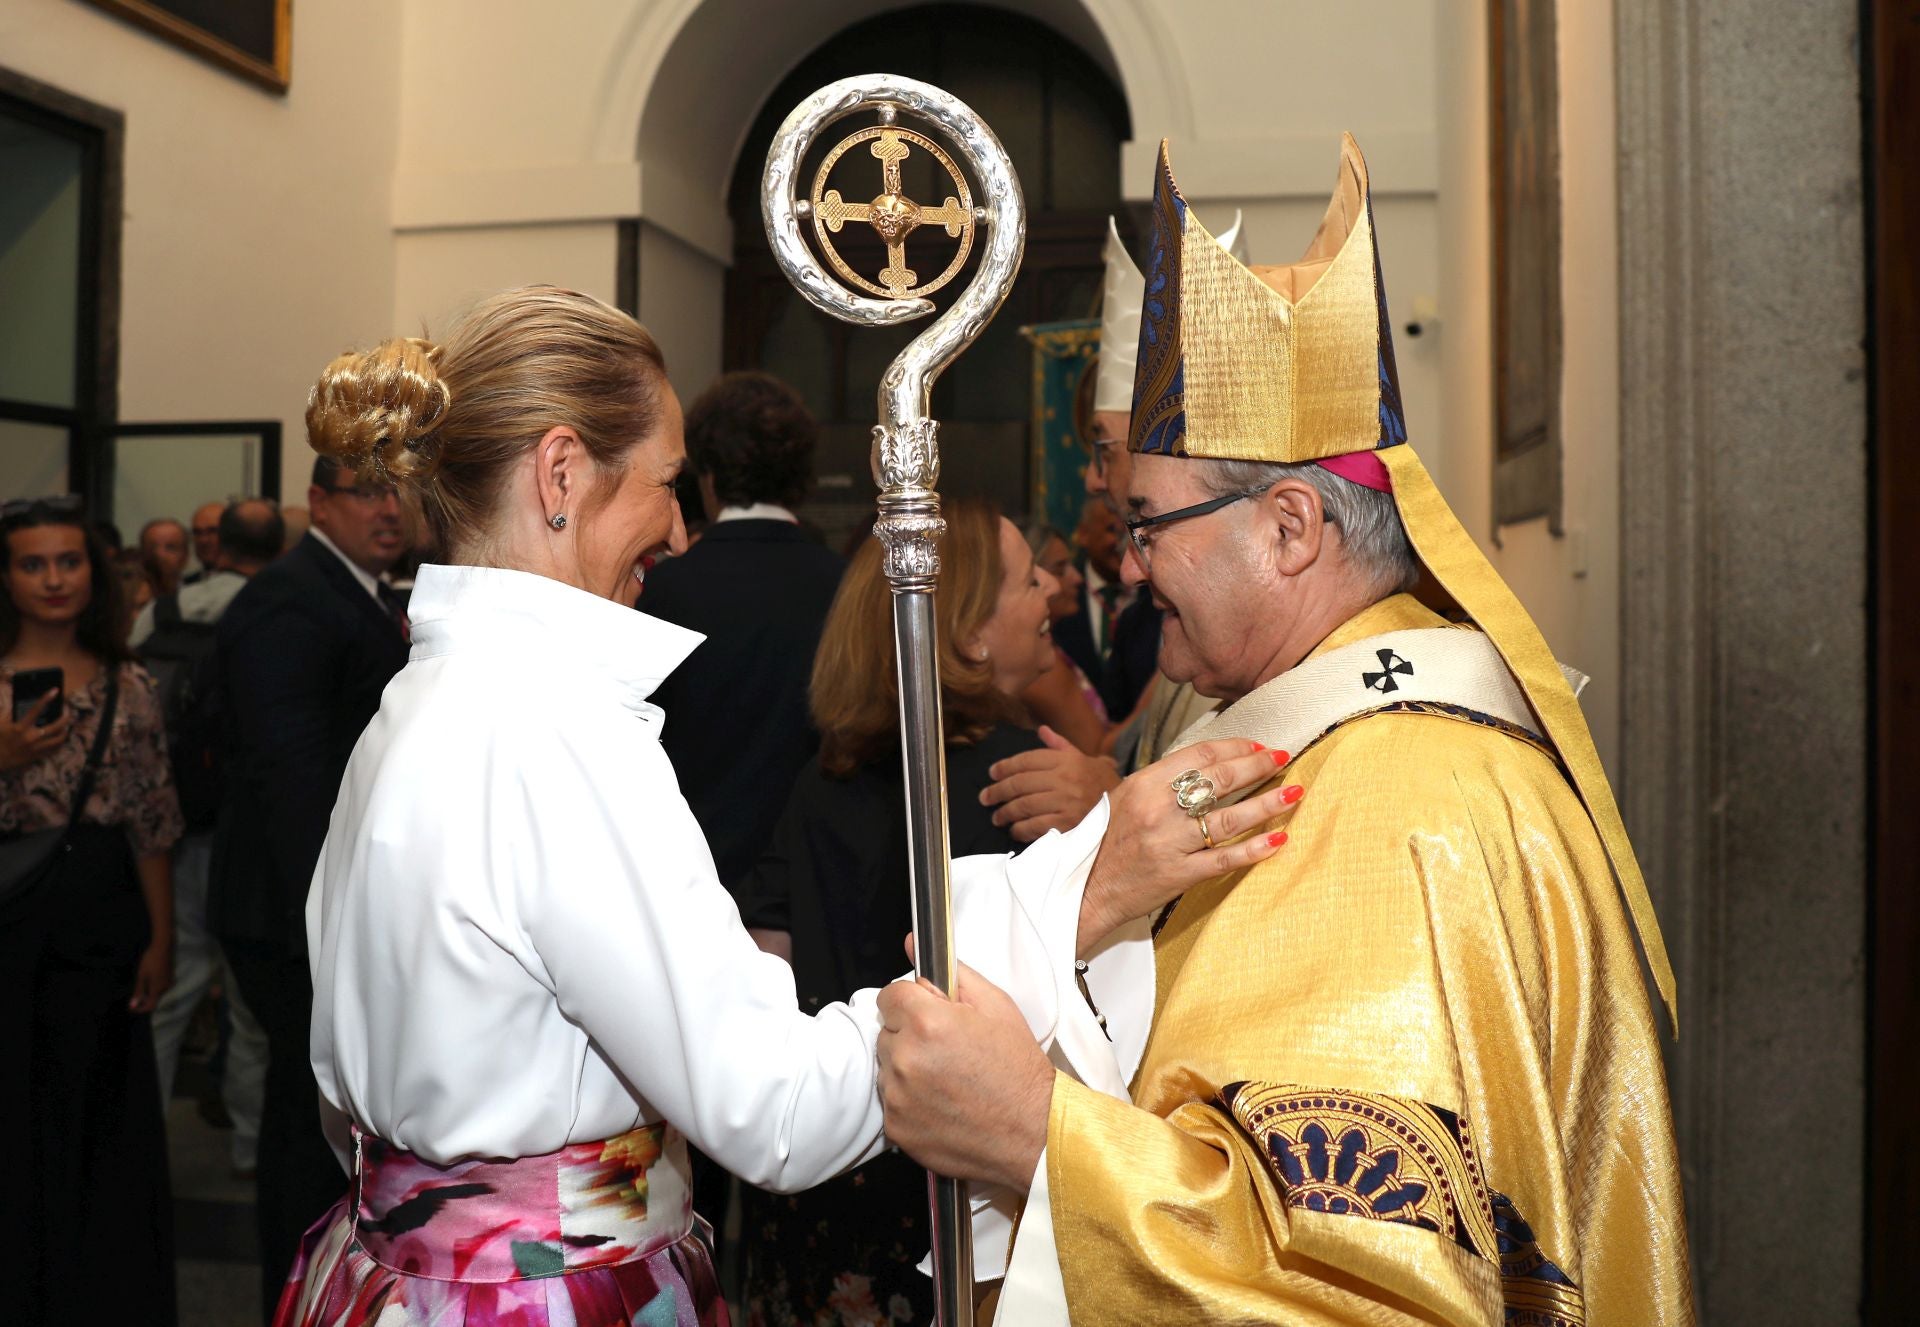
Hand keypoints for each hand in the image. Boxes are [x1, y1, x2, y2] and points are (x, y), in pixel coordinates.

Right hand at [0, 694, 68, 770]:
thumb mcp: (0, 724)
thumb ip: (7, 712)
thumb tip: (17, 701)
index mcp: (20, 728)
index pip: (36, 709)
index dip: (46, 698)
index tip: (55, 690)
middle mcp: (31, 738)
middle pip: (57, 726)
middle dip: (65, 716)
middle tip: (67, 710)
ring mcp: (36, 748)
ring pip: (60, 739)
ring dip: (65, 730)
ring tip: (66, 724)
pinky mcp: (38, 757)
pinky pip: (56, 749)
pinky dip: (60, 742)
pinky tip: (60, 736)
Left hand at [129, 942, 172, 1013]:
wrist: (163, 947)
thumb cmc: (150, 961)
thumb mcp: (141, 976)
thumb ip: (138, 992)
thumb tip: (133, 1005)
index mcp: (157, 989)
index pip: (150, 1006)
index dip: (140, 1010)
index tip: (131, 1008)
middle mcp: (165, 988)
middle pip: (154, 1000)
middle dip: (143, 1001)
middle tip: (133, 997)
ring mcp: (169, 983)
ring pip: (158, 994)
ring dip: (148, 994)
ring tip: (140, 986)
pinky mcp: (170, 977)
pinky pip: (161, 988)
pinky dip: (153, 988)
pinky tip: (148, 979)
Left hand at [877, 955, 1053, 1192]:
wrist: (1033, 1133)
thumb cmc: (1019, 1071)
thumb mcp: (996, 1006)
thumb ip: (951, 973)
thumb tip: (913, 945)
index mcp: (927, 1022)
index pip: (889, 995)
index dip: (913, 1002)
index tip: (930, 1014)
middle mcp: (906, 1059)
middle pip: (887, 1031)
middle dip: (911, 1035)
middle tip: (947, 1050)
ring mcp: (898, 1096)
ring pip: (887, 1067)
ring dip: (908, 1068)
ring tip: (947, 1079)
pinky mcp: (897, 1128)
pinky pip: (891, 1101)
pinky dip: (910, 1101)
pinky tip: (942, 1102)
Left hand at [980, 725, 1121, 843]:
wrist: (1126, 811)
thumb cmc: (1100, 784)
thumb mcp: (1084, 759)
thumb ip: (1060, 746)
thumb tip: (1042, 731)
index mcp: (1067, 760)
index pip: (1027, 760)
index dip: (1005, 766)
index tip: (992, 773)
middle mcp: (1064, 779)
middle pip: (1020, 783)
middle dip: (998, 791)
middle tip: (985, 798)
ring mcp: (1066, 802)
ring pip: (1024, 805)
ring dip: (1006, 812)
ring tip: (997, 817)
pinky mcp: (1067, 824)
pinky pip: (1035, 826)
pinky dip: (1020, 829)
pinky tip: (1015, 830)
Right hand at [1078, 739, 1303, 954]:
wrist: (1088, 887)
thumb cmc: (1109, 840)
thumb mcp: (1127, 797)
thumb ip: (1163, 780)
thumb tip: (1208, 763)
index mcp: (1144, 784)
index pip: (1199, 755)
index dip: (1234, 747)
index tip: (1257, 746)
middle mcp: (1158, 810)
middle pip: (1218, 780)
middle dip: (1257, 766)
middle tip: (1281, 759)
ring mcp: (1170, 844)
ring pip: (1229, 819)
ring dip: (1266, 804)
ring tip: (1293, 793)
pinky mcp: (1179, 874)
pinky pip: (1224, 860)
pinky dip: (1254, 850)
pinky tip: (1278, 840)